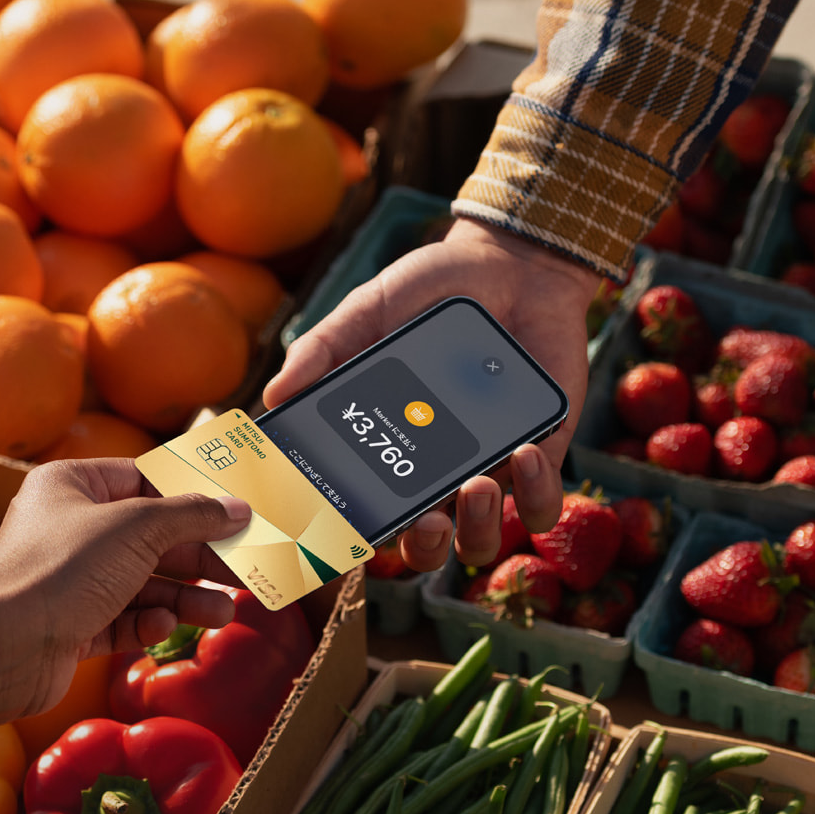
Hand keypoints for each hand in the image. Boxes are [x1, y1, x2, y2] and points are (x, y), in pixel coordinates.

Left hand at [0, 458, 250, 709]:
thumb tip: (237, 508)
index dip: (190, 496)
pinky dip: (147, 624)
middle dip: (197, 557)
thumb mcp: (138, 527)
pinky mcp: (70, 626)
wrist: (2, 646)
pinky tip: (162, 629)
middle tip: (242, 570)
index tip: (233, 512)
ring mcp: (68, 580)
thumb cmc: (61, 569)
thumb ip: (192, 515)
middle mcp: (67, 528)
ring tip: (223, 613)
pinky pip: (121, 619)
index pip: (142, 480)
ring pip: (141, 584)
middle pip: (149, 537)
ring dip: (184, 598)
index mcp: (71, 486)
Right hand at [263, 217, 601, 570]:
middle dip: (422, 546)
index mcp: (387, 450)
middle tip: (425, 520)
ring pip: (480, 541)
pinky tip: (523, 452)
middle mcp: (435, 473)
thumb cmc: (430, 292)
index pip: (362, 512)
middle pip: (422, 546)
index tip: (339, 528)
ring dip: (478, 527)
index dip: (347, 536)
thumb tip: (273, 396)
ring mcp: (489, 471)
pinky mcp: (541, 457)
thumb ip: (323, 349)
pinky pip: (540, 504)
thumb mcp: (368, 312)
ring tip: (475, 484)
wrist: (510, 266)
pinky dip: (536, 492)